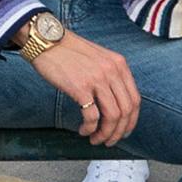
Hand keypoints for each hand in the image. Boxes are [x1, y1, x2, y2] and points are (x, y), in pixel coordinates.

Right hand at [27, 26, 140, 145]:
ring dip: (105, 133)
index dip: (131, 121)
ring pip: (112, 116)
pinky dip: (90, 128)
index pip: (135, 100)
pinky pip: (92, 116)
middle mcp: (112, 71)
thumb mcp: (99, 58)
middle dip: (119, 132)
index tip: (123, 131)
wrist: (46, 40)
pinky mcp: (80, 87)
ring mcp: (97, 79)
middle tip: (109, 141)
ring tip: (95, 139)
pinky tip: (83, 130)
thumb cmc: (68, 51)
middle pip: (126, 111)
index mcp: (119, 64)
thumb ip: (110, 75)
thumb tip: (115, 103)